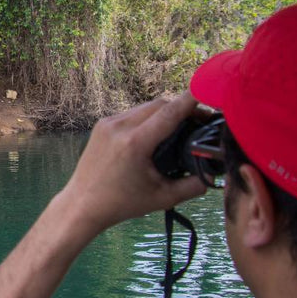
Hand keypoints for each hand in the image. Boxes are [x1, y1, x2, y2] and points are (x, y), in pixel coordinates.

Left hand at [56, 94, 207, 234]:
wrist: (81, 204)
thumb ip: (193, 185)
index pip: (170, 112)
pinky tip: (158, 131)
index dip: (192, 101)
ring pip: (146, 107)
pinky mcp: (102, 125)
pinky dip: (148, 118)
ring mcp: (108, 123)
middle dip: (183, 108)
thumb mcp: (163, 197)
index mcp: (135, 142)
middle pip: (160, 104)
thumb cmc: (121, 204)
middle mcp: (119, 127)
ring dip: (165, 112)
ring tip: (181, 126)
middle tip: (201, 121)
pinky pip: (132, 113)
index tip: (211, 93)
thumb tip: (215, 173)